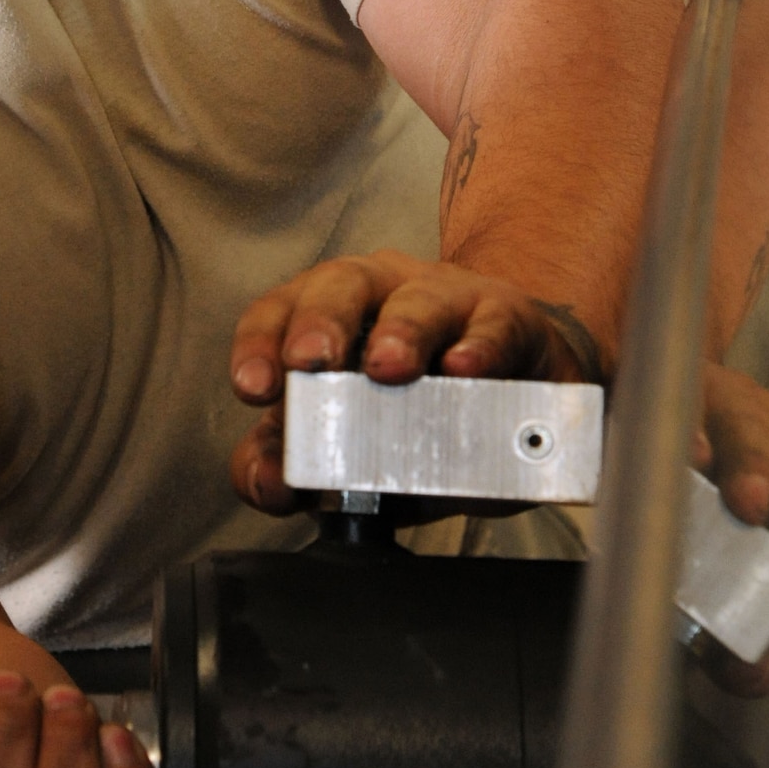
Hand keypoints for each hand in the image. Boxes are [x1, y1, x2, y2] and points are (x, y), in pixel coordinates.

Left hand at [229, 249, 604, 514]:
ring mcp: (450, 299)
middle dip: (320, 321)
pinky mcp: (509, 321)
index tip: (253, 386)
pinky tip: (466, 371)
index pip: (282, 309)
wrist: (515, 392)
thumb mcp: (348, 439)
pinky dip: (479, 347)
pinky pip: (494, 325)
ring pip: (418, 299)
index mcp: (333, 313)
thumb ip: (292, 459)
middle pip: (342, 283)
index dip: (260, 341)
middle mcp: (384, 291)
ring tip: (388, 369)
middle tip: (309, 361)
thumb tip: (267, 484)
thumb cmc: (419, 408)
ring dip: (401, 332)